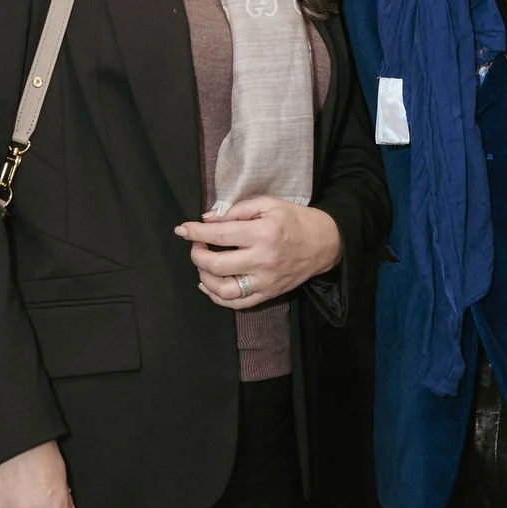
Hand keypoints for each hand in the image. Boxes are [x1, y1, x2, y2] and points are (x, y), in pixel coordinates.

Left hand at [177, 197, 341, 309]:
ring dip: (204, 278)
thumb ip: (236, 210)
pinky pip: (237, 303)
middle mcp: (263, 260)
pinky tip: (209, 284)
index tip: (182, 229)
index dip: (195, 233)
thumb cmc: (295, 220)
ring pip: (223, 290)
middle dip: (197, 255)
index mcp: (262, 233)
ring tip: (202, 265)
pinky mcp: (268, 294)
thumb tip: (207, 220)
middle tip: (196, 245)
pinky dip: (217, 297)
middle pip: (216, 265)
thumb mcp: (268, 204)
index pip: (219, 235)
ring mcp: (265, 281)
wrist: (324, 243)